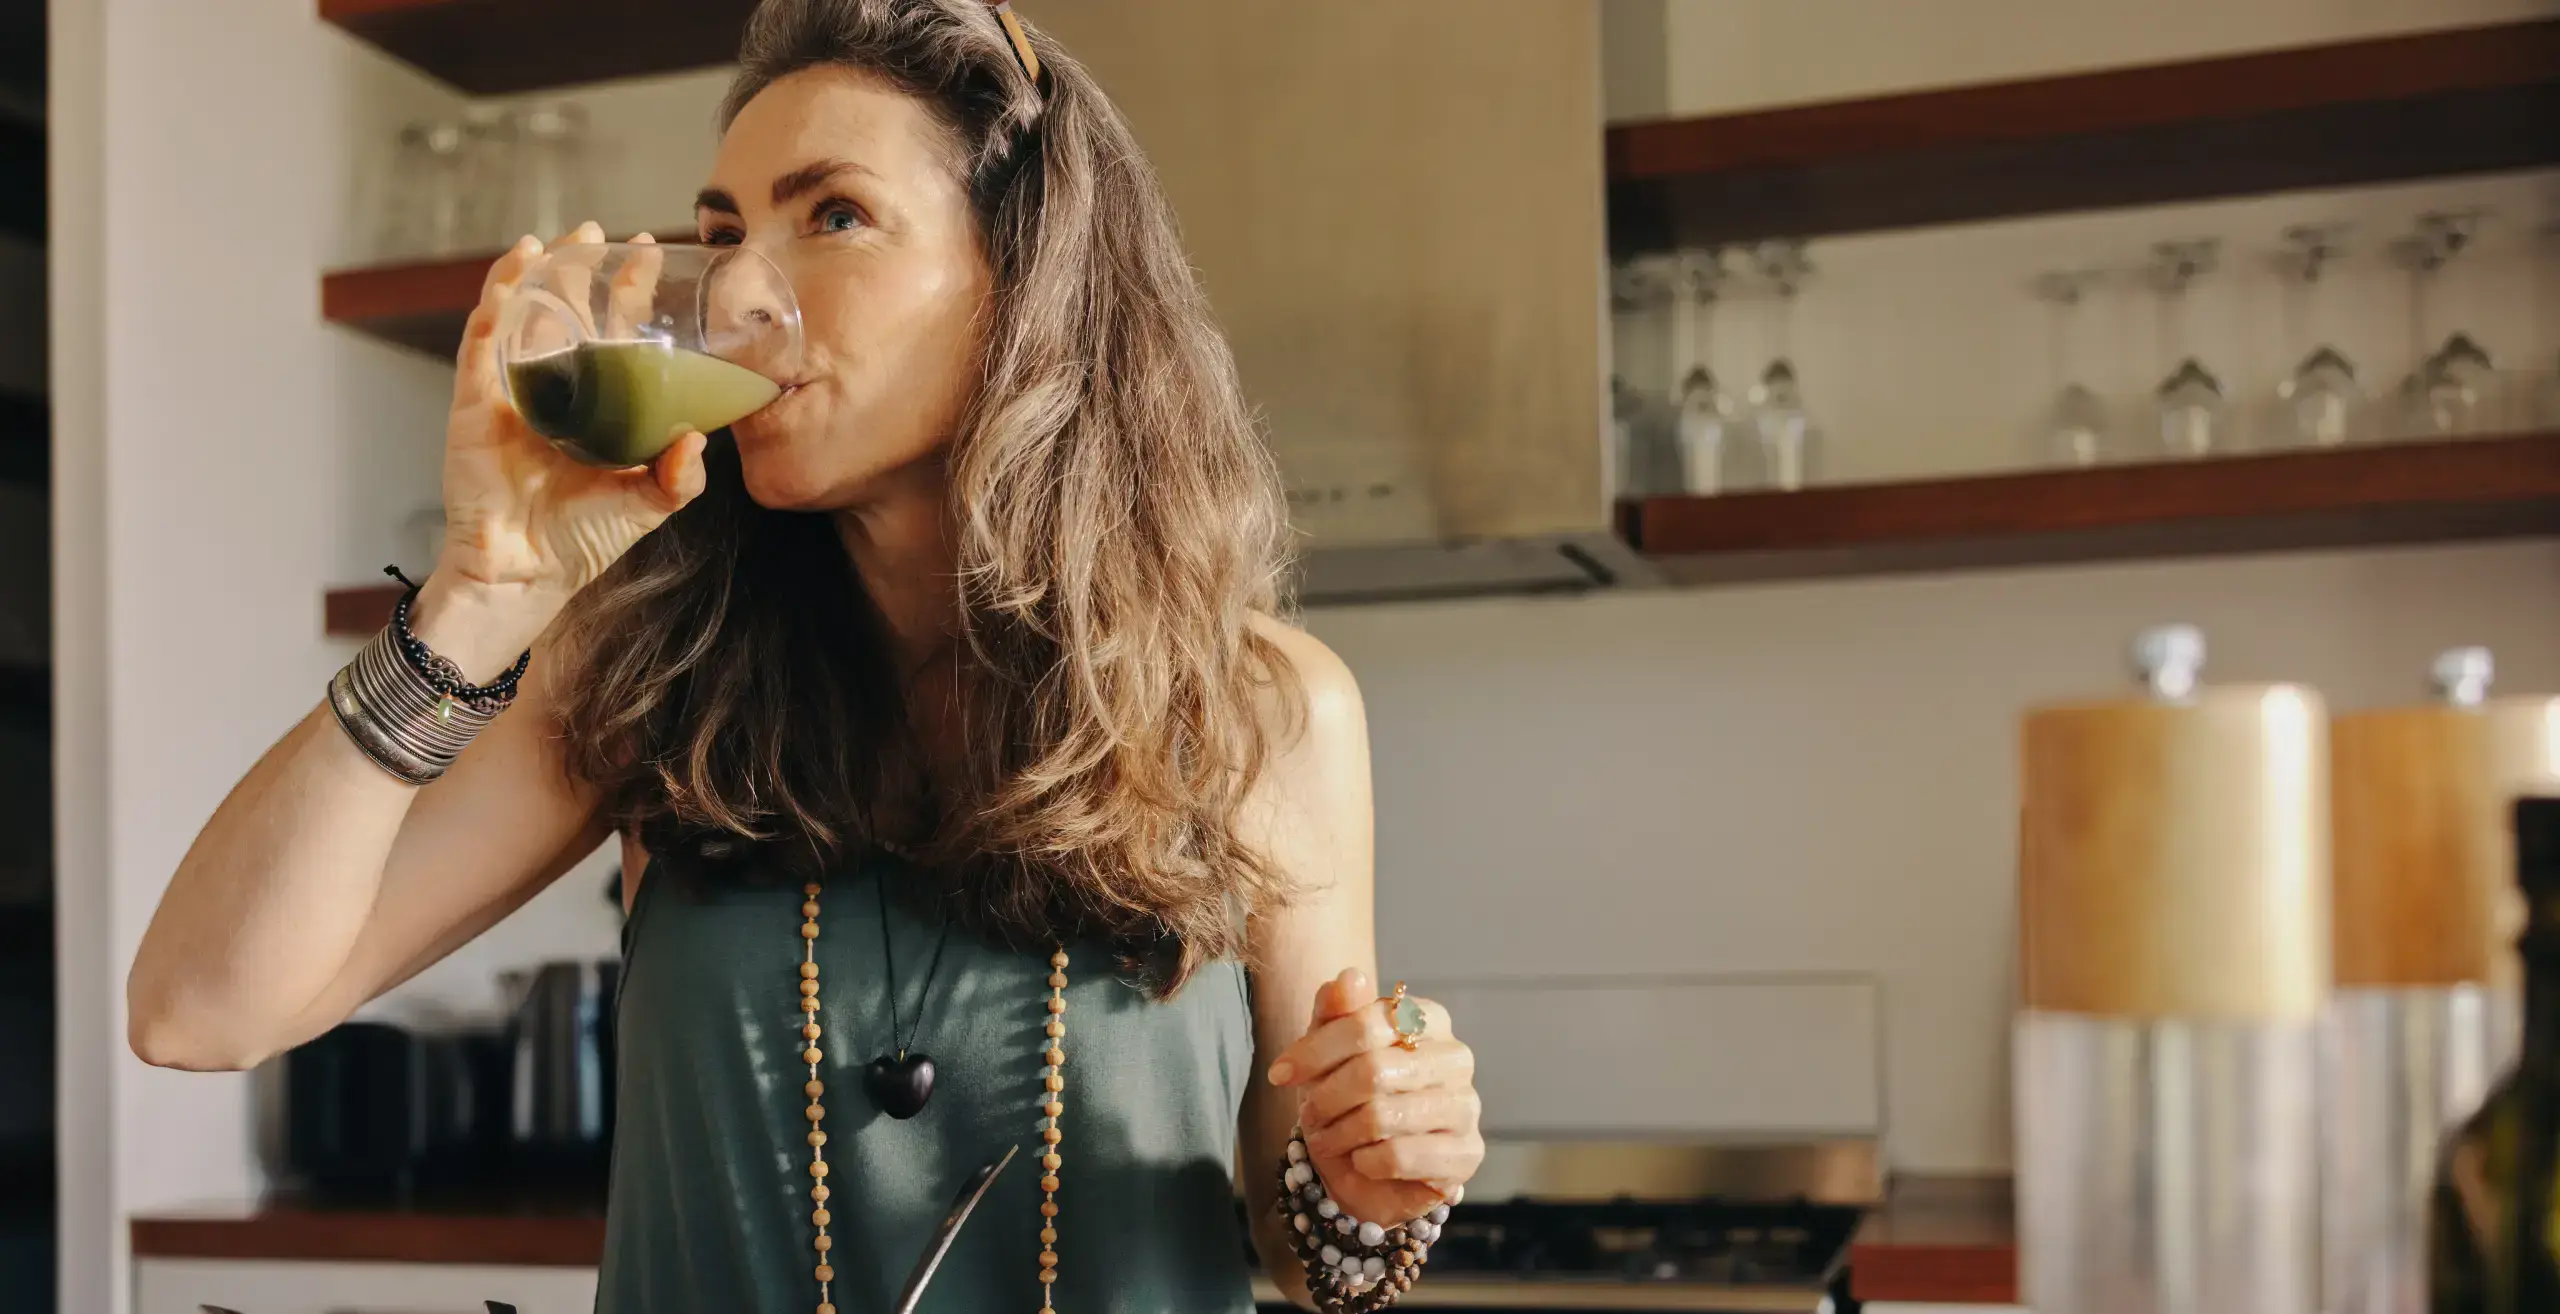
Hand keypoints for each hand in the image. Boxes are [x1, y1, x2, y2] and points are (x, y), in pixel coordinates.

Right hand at [427, 222, 710, 665]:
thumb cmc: (583, 539)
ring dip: (537, 272)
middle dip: (582, 269)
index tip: (648, 254)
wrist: (524, 571)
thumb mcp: (647, 503)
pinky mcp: (474, 401)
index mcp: (596, 405)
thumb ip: (678, 476)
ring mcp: (511, 392)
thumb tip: (701, 439)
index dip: (628, 294)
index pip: (613, 334)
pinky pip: (482, 340)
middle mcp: (555, 390)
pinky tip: (514, 270)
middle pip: (566, 313)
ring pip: (522, 315)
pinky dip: (496, 300)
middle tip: (603, 234)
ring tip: (558, 239)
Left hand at [1268, 968, 1482, 1225]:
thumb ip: (1335, 1010)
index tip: (1279, 1073)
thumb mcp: (1328, 1049)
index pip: (1367, 1024)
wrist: (1368, 1166)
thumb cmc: (1347, 1096)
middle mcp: (1456, 1057)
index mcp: (1428, 1018)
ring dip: (1339, 1134)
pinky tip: (1362, 1161)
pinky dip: (1365, 1163)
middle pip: (1373, 1071)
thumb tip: (1350, 977)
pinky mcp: (1467, 1153)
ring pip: (1383, 1117)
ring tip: (1328, 1139)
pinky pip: (1399, 1157)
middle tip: (1308, 1115)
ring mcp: (1467, 1106)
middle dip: (1326, 1098)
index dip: (1315, 1050)